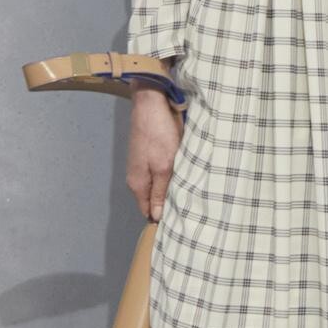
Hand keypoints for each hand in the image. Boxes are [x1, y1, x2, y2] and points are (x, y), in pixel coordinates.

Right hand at [126, 86, 182, 222]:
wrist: (151, 103)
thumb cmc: (159, 135)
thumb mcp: (163, 167)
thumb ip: (159, 192)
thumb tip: (155, 218)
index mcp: (138, 184)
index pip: (147, 211)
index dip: (162, 219)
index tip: (180, 224)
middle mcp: (137, 177)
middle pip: (152, 199)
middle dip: (168, 205)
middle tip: (190, 212)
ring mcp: (142, 165)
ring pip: (157, 186)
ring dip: (171, 190)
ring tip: (191, 197)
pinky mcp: (149, 155)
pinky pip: (160, 173)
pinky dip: (171, 177)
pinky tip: (184, 177)